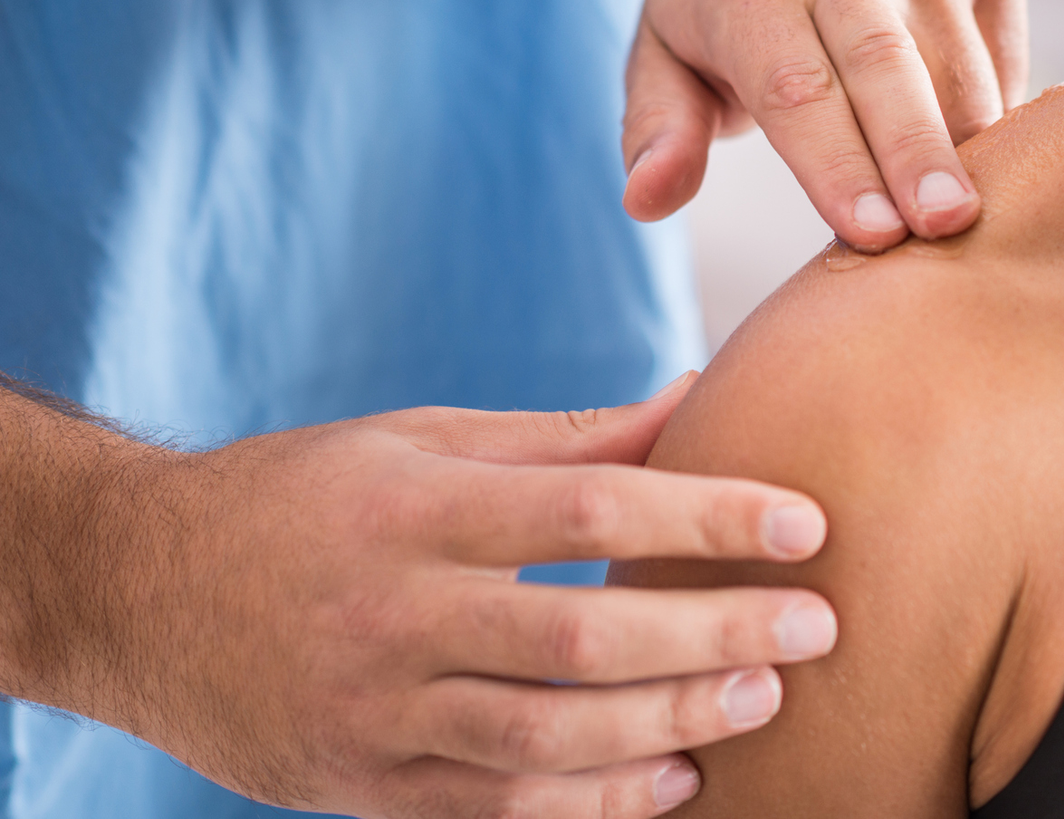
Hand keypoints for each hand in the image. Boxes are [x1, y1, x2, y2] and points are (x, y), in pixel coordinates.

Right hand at [50, 372, 835, 817]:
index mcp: (415, 506)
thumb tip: (701, 398)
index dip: (707, 516)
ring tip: (762, 700)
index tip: (804, 522)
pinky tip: (673, 781)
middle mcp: (392, 613)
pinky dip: (595, 806)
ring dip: (671, 725)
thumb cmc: (305, 496)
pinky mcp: (362, 788)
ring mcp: (373, 713)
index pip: (590, 506)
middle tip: (817, 626)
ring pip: (548, 740)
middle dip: (716, 635)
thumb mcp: (423, 440)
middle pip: (583, 635)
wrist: (135, 592)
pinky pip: (498, 812)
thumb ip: (567, 437)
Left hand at [622, 0, 1027, 250]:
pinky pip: (1001, 49)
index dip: (836, 164)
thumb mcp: (662, 46)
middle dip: (918, 152)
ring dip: (969, 147)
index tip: (871, 234)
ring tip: (970, 219)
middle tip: (947, 225)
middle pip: (886, 65)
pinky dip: (998, 113)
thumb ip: (658, 128)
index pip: (797, 88)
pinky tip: (979, 160)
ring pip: (959, 62)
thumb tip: (646, 200)